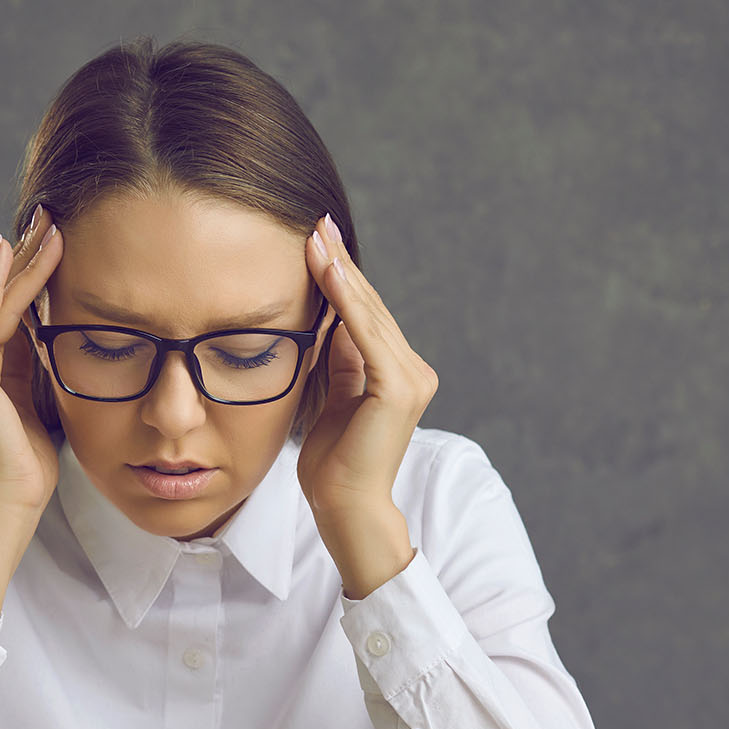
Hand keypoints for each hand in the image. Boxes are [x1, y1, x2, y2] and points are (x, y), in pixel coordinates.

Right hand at [0, 204, 63, 516]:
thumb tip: (53, 322)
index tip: (54, 235)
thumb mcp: (36, 395)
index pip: (6, 307)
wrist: (9, 501)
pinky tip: (8, 251)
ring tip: (47, 225)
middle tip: (50, 213)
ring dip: (23, 261)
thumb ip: (34, 359)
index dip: (29, 270)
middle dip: (26, 254)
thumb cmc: (26, 458)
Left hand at [297, 213, 439, 523]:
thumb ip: (338, 359)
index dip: (342, 277)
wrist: (344, 505)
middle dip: (340, 263)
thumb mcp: (333, 397)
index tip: (318, 241)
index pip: (366, 316)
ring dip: (341, 272)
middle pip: (369, 307)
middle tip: (317, 223)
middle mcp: (412, 371)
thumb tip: (328, 319)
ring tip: (316, 237)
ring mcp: (410, 378)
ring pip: (368, 314)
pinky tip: (329, 270)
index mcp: (397, 374)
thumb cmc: (333, 463)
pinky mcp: (398, 387)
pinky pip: (367, 334)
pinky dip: (347, 300)